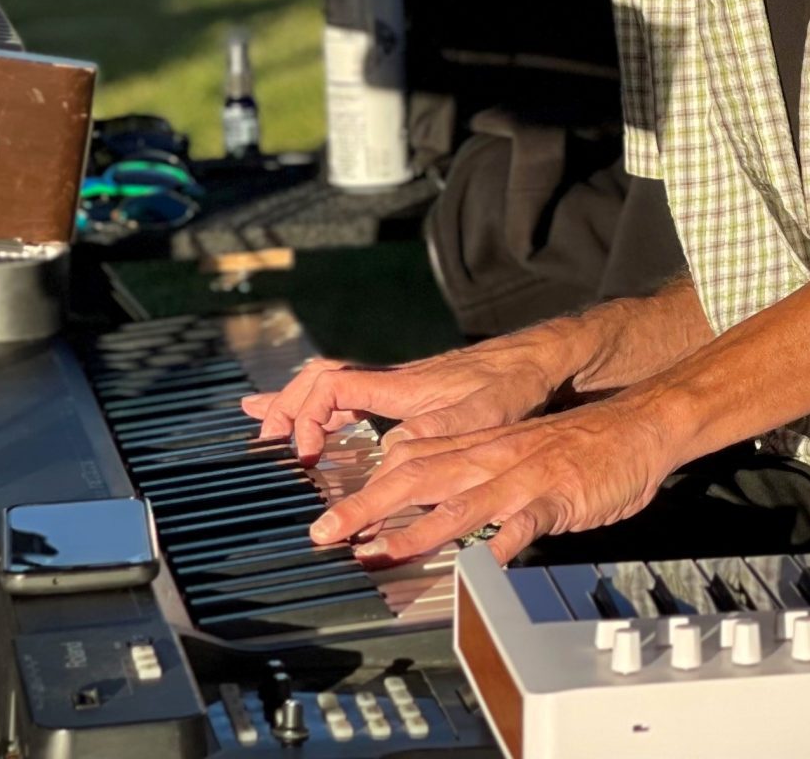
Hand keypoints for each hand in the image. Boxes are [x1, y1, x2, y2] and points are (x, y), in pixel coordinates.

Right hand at [239, 342, 561, 464]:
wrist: (549, 356)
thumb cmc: (521, 383)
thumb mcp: (488, 412)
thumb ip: (441, 431)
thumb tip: (389, 453)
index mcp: (405, 386)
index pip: (333, 387)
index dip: (306, 415)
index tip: (303, 453)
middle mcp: (397, 381)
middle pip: (322, 380)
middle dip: (285, 404)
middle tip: (260, 432)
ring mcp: (404, 385)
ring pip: (335, 384)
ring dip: (298, 402)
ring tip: (264, 421)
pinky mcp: (417, 394)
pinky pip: (356, 395)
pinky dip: (326, 407)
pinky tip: (319, 425)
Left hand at [306, 394, 681, 565]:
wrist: (639, 423)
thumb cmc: (579, 444)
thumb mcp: (515, 449)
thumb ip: (473, 473)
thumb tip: (429, 500)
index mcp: (479, 446)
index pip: (408, 459)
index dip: (365, 486)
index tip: (329, 514)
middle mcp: (492, 457)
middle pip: (417, 477)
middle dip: (367, 506)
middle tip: (326, 533)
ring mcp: (524, 476)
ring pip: (461, 501)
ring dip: (417, 530)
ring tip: (381, 554)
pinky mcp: (559, 496)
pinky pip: (525, 522)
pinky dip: (500, 544)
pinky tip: (481, 566)